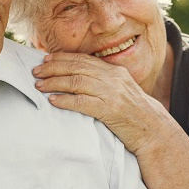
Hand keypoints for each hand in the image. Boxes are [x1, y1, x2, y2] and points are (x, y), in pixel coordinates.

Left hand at [32, 53, 175, 156]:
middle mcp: (112, 79)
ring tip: (39, 86)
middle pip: (76, 68)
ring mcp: (111, 93)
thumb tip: (80, 79)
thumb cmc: (135, 114)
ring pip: (76, 82)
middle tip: (36, 71)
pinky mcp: (109, 110)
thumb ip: (104, 82)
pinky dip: (65, 100)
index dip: (62, 58)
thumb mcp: (122, 91)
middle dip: (53, 68)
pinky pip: (82, 102)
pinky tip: (53, 101)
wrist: (153, 130)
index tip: (46, 59)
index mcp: (115, 71)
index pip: (83, 60)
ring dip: (54, 83)